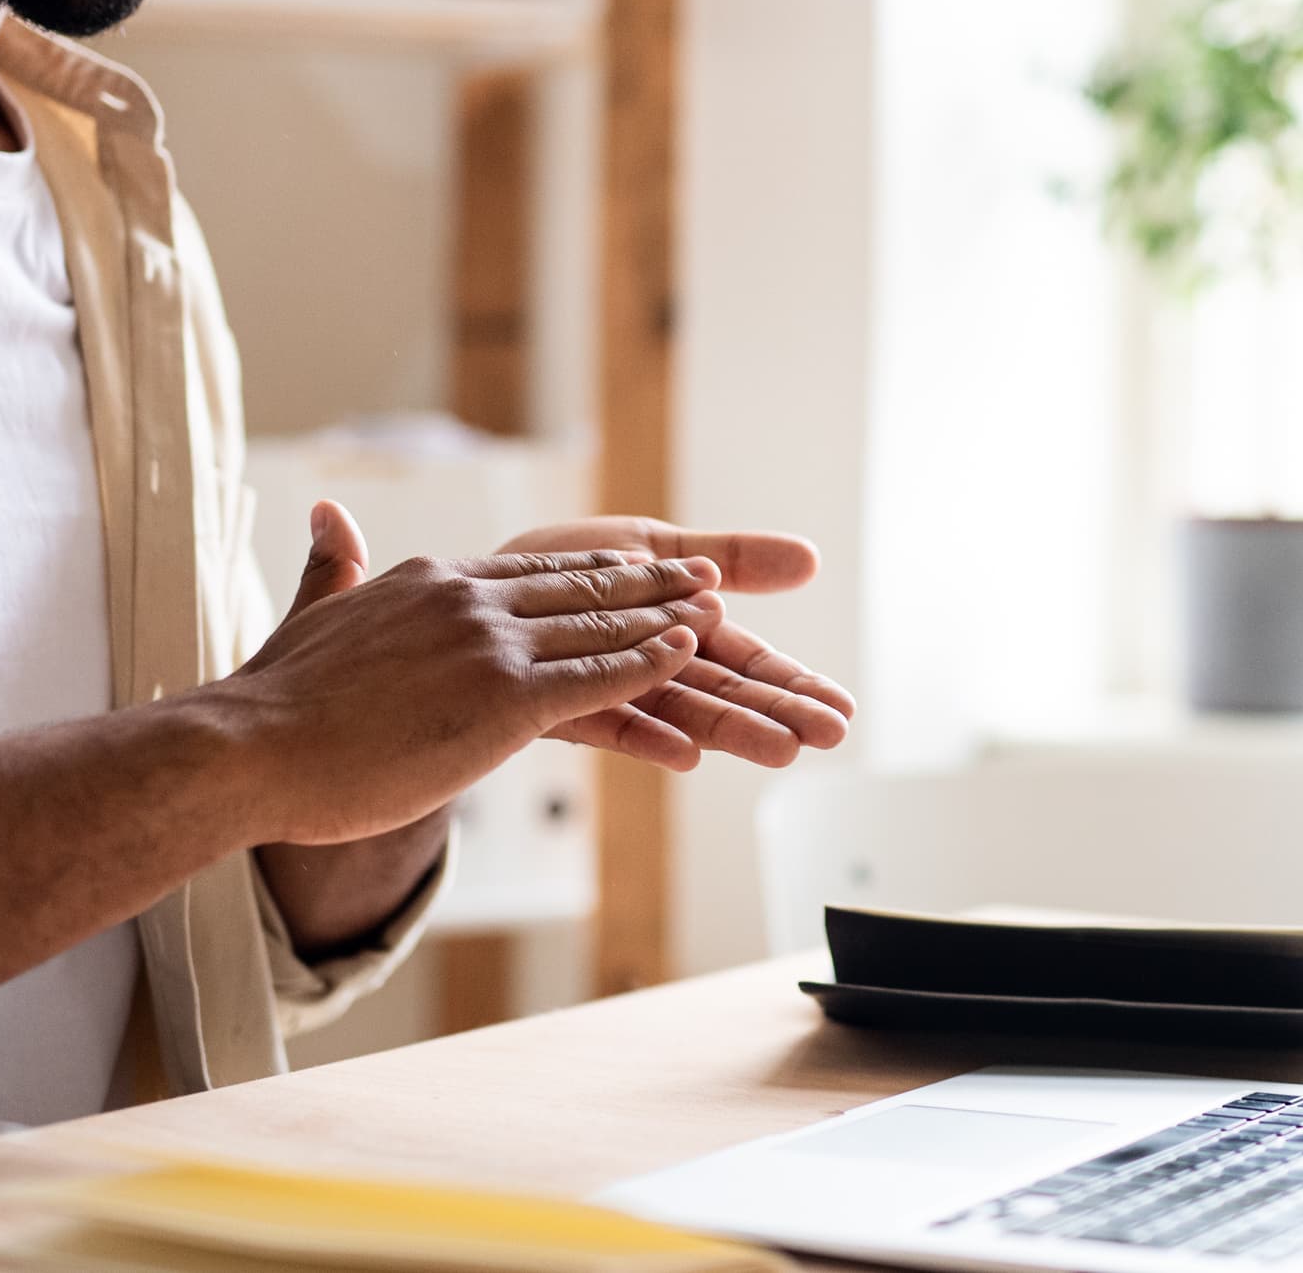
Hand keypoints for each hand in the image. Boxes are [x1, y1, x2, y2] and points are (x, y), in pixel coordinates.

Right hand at [207, 503, 722, 845]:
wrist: (248, 748)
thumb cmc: (271, 702)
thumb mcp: (310, 614)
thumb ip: (332, 565)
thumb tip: (326, 513)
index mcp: (427, 581)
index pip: (529, 571)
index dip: (590, 570)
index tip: (635, 563)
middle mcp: (467, 600)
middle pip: (578, 586)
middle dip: (648, 583)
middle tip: (704, 574)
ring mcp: (489, 647)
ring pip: (598, 625)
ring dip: (665, 617)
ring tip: (716, 609)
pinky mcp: (504, 701)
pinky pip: (596, 678)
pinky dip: (647, 663)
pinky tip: (686, 656)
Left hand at [498, 517, 854, 769]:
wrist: (460, 596)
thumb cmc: (555, 571)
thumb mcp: (654, 550)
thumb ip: (731, 557)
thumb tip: (811, 559)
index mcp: (675, 631)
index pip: (747, 662)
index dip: (794, 683)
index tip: (843, 709)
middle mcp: (645, 667)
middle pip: (724, 688)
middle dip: (778, 709)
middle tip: (831, 734)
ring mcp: (601, 687)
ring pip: (677, 707)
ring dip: (730, 727)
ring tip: (781, 749)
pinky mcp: (549, 704)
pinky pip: (602, 718)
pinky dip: (644, 734)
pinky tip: (684, 752)